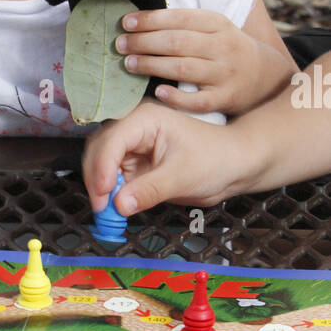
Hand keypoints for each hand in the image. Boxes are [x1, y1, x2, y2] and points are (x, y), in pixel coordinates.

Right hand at [83, 100, 254, 213]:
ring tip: (108, 211)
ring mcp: (132, 145)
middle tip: (102, 208)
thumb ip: (149, 191)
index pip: (112, 140)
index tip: (103, 195)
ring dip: (100, 186)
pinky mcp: (133, 162)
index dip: (102, 168)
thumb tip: (119, 206)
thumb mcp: (182, 177)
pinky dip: (109, 192)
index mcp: (145, 119)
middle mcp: (133, 128)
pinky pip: (112, 177)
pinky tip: (115, 207)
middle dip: (97, 179)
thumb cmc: (215, 159)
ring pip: (101, 164)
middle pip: (99, 150)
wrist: (233, 164)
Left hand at [115, 8, 294, 115]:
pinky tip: (158, 92)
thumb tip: (139, 22)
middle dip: (144, 42)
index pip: (180, 18)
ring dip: (152, 65)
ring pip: (183, 68)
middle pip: (177, 42)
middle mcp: (223, 47)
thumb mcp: (215, 30)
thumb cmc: (227, 51)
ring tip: (128, 64)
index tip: (126, 22)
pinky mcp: (225, 98)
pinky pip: (198, 100)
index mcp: (218, 24)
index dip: (151, 20)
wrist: (267, 77)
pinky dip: (177, 97)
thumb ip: (186, 25)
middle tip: (120, 44)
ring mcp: (225, 74)